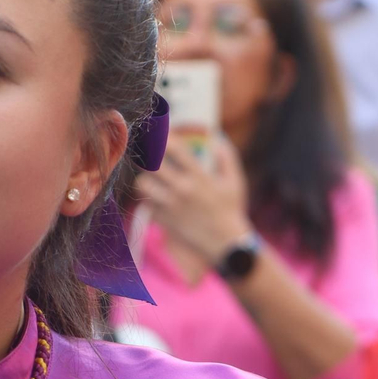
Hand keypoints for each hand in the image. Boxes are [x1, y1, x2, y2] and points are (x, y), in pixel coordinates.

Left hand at [136, 134, 250, 264]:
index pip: (174, 149)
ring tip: (152, 179)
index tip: (161, 135)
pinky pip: (145, 204)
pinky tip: (156, 197)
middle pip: (152, 164)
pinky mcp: (164, 220)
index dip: (164, 137)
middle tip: (150, 156)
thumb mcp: (235, 182)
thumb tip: (217, 139)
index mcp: (199, 177)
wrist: (225, 243)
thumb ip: (226, 158)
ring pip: (142, 184)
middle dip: (149, 157)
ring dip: (145, 179)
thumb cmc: (231, 210)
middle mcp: (182, 189)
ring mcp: (170, 206)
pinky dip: (148, 199)